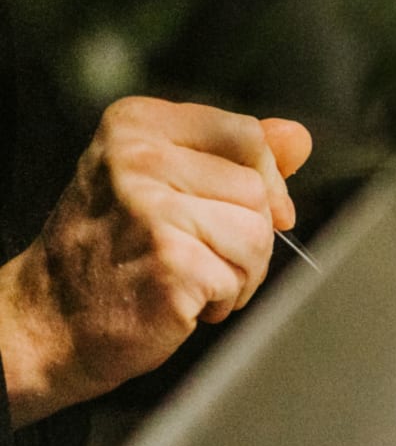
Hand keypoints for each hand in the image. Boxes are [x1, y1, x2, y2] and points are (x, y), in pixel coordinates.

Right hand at [0, 97, 312, 427]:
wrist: (48, 321)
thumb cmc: (109, 252)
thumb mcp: (161, 181)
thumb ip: (235, 156)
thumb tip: (296, 137)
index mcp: (137, 124)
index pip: (248, 135)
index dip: (265, 181)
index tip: (244, 209)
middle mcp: (138, 158)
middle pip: (257, 191)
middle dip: (246, 235)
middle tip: (197, 254)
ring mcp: (152, 210)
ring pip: (257, 235)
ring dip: (239, 272)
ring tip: (190, 278)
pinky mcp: (170, 262)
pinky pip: (241, 277)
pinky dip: (223, 299)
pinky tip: (181, 301)